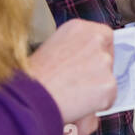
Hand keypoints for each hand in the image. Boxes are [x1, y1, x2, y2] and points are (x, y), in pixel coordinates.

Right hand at [25, 19, 115, 134]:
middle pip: (109, 58)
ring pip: (108, 80)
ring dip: (95, 91)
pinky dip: (96, 107)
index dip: (98, 53)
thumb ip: (75, 54)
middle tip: (79, 85)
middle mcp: (94, 40)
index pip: (103, 36)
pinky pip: (108, 100)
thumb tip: (87, 70)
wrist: (26, 97)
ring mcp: (103, 62)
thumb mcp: (52, 51)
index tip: (90, 64)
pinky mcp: (108, 84)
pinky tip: (76, 106)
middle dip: (98, 73)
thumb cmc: (32, 77)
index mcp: (79, 28)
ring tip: (70, 97)